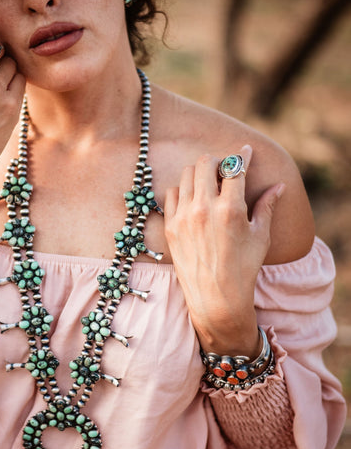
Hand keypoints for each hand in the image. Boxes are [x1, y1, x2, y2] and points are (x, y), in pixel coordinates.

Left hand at [163, 145, 284, 357]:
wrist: (216, 298)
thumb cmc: (244, 267)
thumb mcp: (260, 236)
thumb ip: (267, 206)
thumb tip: (279, 186)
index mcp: (230, 209)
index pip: (234, 168)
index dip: (241, 156)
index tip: (245, 150)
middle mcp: (204, 209)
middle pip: (205, 163)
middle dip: (217, 162)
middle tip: (223, 170)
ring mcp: (184, 216)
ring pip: (187, 174)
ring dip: (199, 173)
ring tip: (208, 184)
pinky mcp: (171, 226)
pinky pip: (172, 193)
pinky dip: (183, 190)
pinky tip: (192, 199)